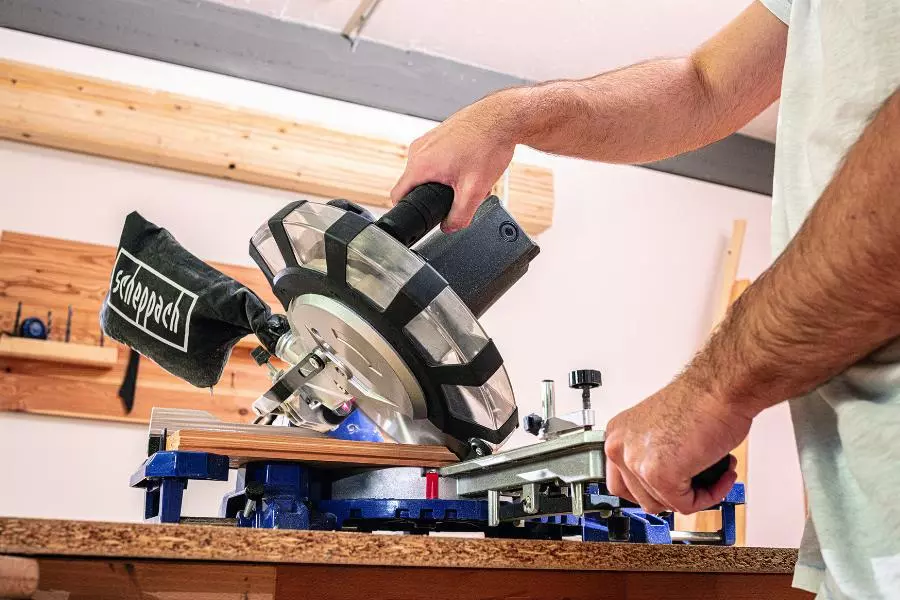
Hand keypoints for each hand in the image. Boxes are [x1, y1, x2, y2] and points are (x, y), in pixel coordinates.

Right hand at [391, 95, 516, 231]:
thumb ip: (459, 216)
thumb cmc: (488, 145)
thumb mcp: (474, 191)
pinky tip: (470, 164)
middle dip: (436, 194)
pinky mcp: (439, 134)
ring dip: (446, 180)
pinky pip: (437, 157)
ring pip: (429, 171)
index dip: (408, 211)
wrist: (502, 118)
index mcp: (420, 164)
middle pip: (416, 184)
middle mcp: (419, 150)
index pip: (398, 196)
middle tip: (459, 193)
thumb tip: (449, 227)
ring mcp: (428, 139)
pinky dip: (451, 165)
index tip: (421, 217)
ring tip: (469, 176)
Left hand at [604, 377, 749, 514]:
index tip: (672, 488)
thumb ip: (650, 455)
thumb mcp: (659, 430)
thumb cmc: (700, 401)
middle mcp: (619, 446)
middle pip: (641, 497)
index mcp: (617, 434)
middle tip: (697, 481)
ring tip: (715, 472)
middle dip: (674, 494)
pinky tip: (722, 475)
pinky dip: (708, 497)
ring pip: (664, 504)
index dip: (653, 490)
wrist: (720, 389)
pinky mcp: (658, 475)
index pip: (621, 483)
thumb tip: (658, 484)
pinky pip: (685, 506)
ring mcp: (636, 462)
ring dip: (695, 494)